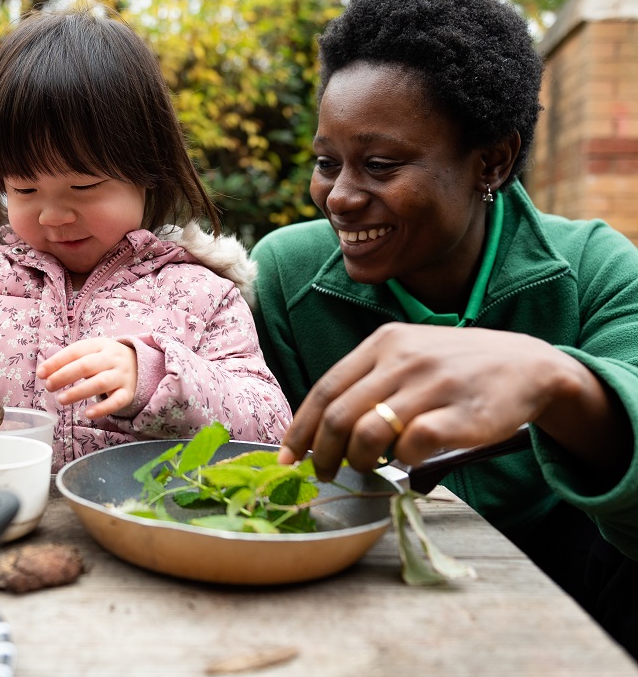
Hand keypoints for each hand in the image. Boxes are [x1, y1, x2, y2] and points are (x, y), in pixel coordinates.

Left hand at [37, 338, 137, 418]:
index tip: (41, 373)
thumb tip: (45, 372)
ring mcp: (121, 375)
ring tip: (61, 400)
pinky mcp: (128, 393)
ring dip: (78, 392)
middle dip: (64, 376)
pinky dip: (102, 408)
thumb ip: (71, 360)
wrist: (139, 365)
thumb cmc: (106, 360)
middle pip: (86, 366)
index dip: (57, 362)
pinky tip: (87, 414)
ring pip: (100, 383)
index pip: (76, 351)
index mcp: (100, 345)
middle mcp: (112, 359)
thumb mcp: (93, 352)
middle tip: (48, 386)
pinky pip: (116, 401)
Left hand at [279, 322, 604, 481]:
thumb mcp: (409, 354)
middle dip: (322, 453)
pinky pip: (411, 448)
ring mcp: (430, 386)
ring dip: (358, 461)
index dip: (301, 427)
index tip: (288, 456)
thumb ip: (370, 380)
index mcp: (384, 342)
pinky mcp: (458, 415)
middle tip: (324, 473)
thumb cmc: (456, 366)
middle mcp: (402, 359)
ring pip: (368, 434)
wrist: (527, 365)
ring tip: (365, 467)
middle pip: (339, 416)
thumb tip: (322, 427)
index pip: (326, 389)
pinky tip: (406, 460)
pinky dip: (401, 462)